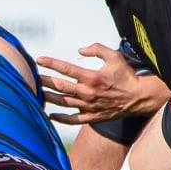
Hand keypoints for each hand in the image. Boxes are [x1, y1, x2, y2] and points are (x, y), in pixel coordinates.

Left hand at [37, 45, 170, 122]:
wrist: (138, 97)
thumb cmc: (126, 76)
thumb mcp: (114, 56)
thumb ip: (97, 49)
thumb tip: (80, 50)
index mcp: (92, 77)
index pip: (66, 69)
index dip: (51, 63)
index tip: (39, 59)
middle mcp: (88, 93)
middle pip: (60, 86)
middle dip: (44, 81)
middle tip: (31, 77)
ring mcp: (89, 107)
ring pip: (63, 103)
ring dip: (48, 97)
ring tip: (36, 93)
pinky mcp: (92, 117)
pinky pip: (73, 120)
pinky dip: (61, 118)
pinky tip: (50, 115)